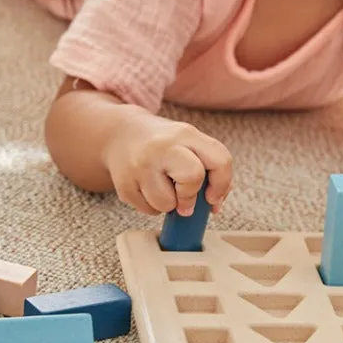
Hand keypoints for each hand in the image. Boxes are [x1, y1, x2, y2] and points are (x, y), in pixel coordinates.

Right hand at [102, 115, 232, 217]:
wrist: (120, 133)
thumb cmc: (163, 144)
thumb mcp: (188, 143)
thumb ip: (209, 167)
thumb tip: (215, 203)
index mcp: (187, 134)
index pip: (219, 160)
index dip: (221, 184)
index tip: (213, 197)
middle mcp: (163, 146)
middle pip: (193, 176)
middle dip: (191, 195)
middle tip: (185, 200)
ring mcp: (141, 164)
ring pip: (166, 203)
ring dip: (168, 205)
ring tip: (162, 189)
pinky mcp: (124, 183)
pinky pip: (147, 209)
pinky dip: (151, 206)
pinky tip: (147, 189)